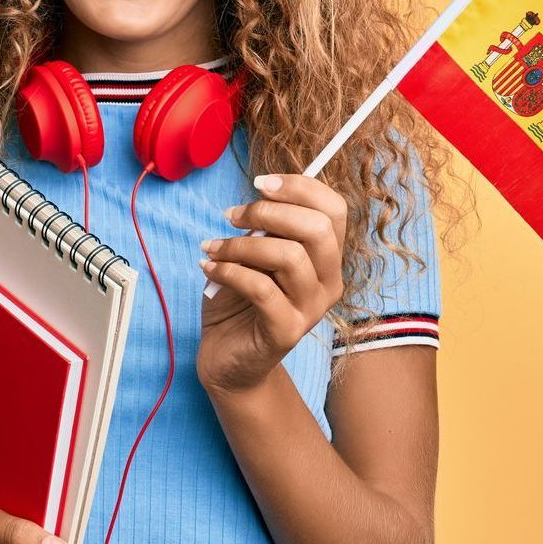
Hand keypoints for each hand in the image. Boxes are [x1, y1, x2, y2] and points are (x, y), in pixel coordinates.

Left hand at [197, 172, 347, 395]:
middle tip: (231, 216)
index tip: (260, 184)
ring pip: (289, 257)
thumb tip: (257, 203)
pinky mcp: (287, 331)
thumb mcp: (253, 256)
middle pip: (318, 229)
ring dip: (242, 244)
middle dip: (269, 212)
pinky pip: (261, 288)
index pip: (334, 210)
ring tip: (212, 246)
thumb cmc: (240, 302)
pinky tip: (208, 267)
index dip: (300, 187)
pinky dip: (229, 271)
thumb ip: (265, 230)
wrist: (228, 359)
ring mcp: (311, 310)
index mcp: (327, 258)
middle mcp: (329, 283)